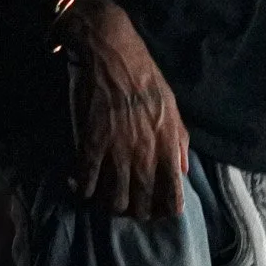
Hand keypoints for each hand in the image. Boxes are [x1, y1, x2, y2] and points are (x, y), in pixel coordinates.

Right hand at [53, 0, 189, 220]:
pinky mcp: (92, 144)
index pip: (172, 193)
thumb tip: (184, 170)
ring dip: (109, 205)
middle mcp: (146, 151)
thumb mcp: (171, 104)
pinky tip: (80, 186)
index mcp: (168, 142)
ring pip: (115, 200)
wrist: (111, 51)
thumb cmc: (144, 75)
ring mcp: (118, 150)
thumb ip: (179, 139)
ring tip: (104, 200)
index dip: (165, 209)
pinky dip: (83, 190)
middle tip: (128, 209)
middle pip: (142, 203)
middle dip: (135, 213)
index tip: (158, 214)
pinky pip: (88, 182)